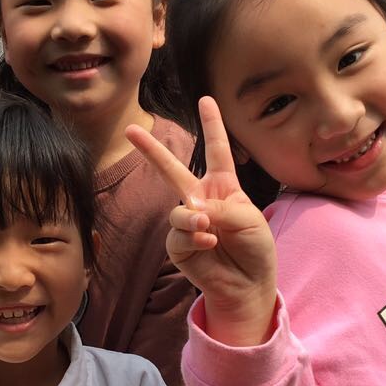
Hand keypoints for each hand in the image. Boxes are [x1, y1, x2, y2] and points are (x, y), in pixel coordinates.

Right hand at [125, 96, 277, 346]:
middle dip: (152, 150)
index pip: (218, 150)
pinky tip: (209, 244)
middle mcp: (201, 200)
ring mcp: (188, 222)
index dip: (212, 125)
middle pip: (173, 169)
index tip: (206, 99)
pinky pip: (177, 234)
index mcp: (224, 187)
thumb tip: (191, 207)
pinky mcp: (179, 245)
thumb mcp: (249, 220)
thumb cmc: (256, 249)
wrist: (249, 285)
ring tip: (209, 229)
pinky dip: (194, 237)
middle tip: (130, 130)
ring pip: (177, 209)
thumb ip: (222, 207)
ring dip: (193, 218)